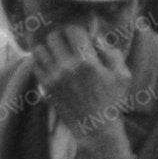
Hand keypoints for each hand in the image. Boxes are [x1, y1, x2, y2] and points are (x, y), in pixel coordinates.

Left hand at [25, 10, 130, 124]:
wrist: (96, 128)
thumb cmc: (112, 100)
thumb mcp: (122, 75)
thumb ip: (111, 52)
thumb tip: (95, 38)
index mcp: (87, 62)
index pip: (72, 30)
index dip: (78, 30)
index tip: (82, 37)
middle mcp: (67, 68)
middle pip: (53, 36)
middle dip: (62, 37)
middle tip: (69, 44)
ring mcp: (54, 78)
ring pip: (40, 49)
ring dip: (49, 48)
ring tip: (58, 54)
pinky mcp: (46, 87)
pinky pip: (35, 65)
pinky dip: (41, 61)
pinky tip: (52, 65)